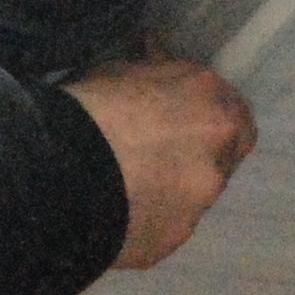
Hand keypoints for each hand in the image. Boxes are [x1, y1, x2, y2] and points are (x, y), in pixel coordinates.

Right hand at [62, 56, 255, 269]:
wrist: (59, 173)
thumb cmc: (90, 108)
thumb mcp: (120, 70)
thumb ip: (152, 71)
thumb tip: (155, 54)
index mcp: (214, 107)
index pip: (234, 117)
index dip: (208, 120)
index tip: (181, 122)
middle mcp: (218, 158)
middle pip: (220, 160)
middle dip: (194, 158)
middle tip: (154, 156)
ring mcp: (198, 205)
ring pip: (192, 197)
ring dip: (169, 190)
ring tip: (122, 187)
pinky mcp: (172, 240)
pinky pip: (162, 227)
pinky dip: (145, 219)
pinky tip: (112, 212)